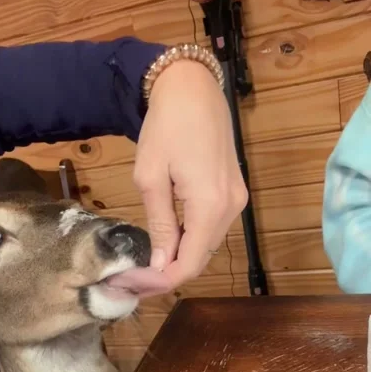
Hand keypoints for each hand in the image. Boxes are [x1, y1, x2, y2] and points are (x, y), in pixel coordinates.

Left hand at [132, 59, 247, 295]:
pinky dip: (191, 237)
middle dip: (168, 271)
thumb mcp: (150, 178)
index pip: (190, 264)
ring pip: (207, 244)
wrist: (193, 87)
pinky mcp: (235, 191)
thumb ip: (158, 224)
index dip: (162, 281)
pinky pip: (212, 227)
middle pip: (201, 257)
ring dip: (180, 255)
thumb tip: (159, 263)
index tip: (134, 284)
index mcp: (209, 206)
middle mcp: (231, 208)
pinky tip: (167, 237)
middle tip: (133, 275)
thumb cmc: (166, 126)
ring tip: (146, 258)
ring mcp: (237, 199)